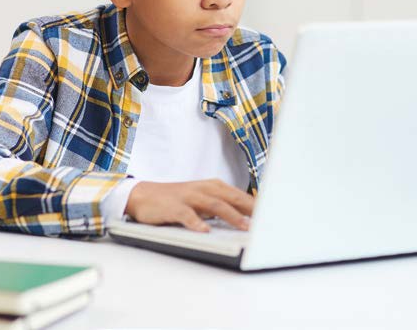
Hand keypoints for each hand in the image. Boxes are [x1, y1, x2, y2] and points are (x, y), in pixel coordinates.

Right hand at [124, 179, 254, 231]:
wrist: (143, 195)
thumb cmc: (178, 200)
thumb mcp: (202, 200)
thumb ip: (223, 206)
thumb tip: (248, 218)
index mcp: (213, 187)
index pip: (240, 195)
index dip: (257, 205)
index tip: (273, 215)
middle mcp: (203, 189)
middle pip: (231, 198)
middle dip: (250, 209)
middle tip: (266, 222)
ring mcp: (188, 197)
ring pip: (214, 205)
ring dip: (231, 216)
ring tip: (244, 227)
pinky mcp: (173, 207)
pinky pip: (187, 215)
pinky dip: (197, 222)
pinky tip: (205, 231)